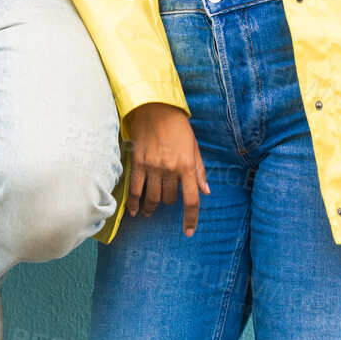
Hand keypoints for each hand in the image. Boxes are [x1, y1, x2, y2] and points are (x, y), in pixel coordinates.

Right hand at [127, 103, 209, 234]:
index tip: (188, 231)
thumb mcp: (194, 147)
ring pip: (151, 198)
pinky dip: (134, 203)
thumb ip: (200, 171)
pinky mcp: (137, 162)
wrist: (155, 108)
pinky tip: (134, 211)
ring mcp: (152, 166)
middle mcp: (170, 169)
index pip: (191, 200)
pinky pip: (135, 189)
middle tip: (165, 198)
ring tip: (148, 212)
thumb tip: (206, 191)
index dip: (191, 219)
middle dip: (168, 202)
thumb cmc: (178, 127)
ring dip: (150, 208)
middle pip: (168, 199)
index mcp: (187, 166)